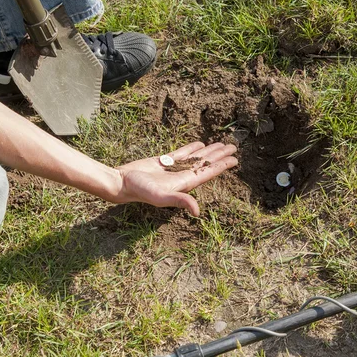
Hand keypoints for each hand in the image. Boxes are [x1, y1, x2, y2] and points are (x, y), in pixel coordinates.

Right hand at [115, 142, 237, 215]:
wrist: (121, 182)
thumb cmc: (140, 191)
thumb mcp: (161, 197)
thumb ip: (180, 201)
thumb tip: (198, 212)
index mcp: (185, 183)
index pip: (208, 172)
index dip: (222, 166)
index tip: (235, 160)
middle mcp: (182, 176)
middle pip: (206, 164)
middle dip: (220, 156)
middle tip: (233, 147)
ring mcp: (173, 169)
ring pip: (196, 157)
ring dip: (209, 151)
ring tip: (221, 144)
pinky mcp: (163, 162)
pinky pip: (181, 154)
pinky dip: (192, 148)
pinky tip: (200, 144)